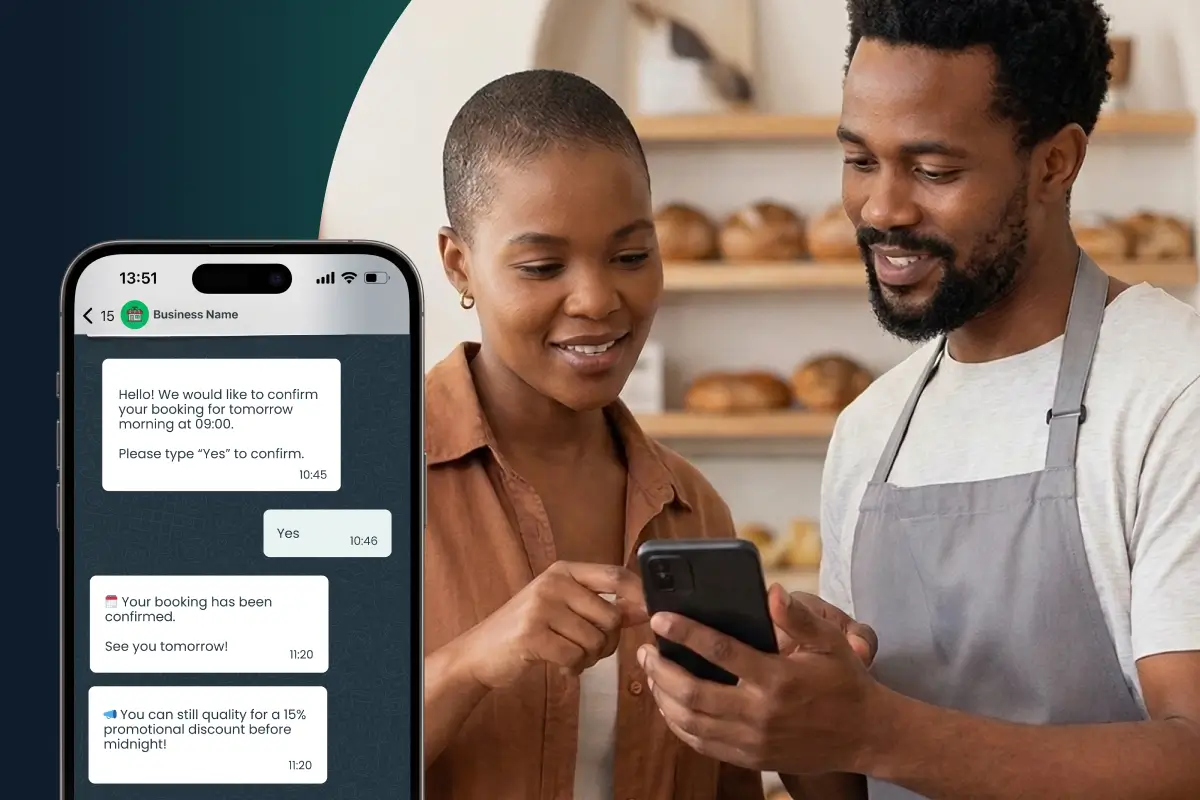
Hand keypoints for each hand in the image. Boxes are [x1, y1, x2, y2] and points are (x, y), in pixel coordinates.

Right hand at [459, 561, 647, 689]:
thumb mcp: (563, 608)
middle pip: (611, 615)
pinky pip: (575, 657)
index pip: (615, 575)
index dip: (638, 596)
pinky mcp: (532, 635)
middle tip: (589, 652)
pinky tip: (561, 667)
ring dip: (590, 659)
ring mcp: (541, 607)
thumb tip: (645, 608)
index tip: (648, 616)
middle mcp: (553, 582)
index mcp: (564, 571)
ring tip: (571, 658)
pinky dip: (573, 669)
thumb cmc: (528, 630)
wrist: (480, 653)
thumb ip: (601, 605)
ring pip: (595, 640)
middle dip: (609, 643)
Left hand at [638, 583, 881, 775]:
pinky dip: (679, 725)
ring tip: (651, 674)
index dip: (685, 633)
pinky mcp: (751, 758)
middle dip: (661, 670)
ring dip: (663, 697)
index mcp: (777, 678)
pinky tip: (669, 704)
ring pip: (691, 723)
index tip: (660, 618)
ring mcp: (753, 740)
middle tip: (645, 650)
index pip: (720, 651)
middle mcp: (761, 713)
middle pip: (694, 693)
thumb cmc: (845, 682)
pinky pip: (702, 744)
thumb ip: (799, 617)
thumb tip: (772, 591)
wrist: (866, 736)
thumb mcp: (831, 642)